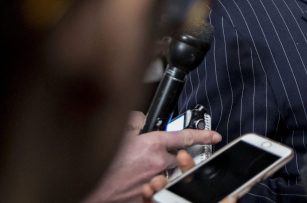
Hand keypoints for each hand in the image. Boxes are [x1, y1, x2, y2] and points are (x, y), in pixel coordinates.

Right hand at [85, 112, 221, 202]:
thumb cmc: (96, 160)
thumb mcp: (115, 131)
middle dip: (178, 156)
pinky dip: (150, 184)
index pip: (185, 136)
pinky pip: (155, 188)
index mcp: (152, 145)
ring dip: (163, 171)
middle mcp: (157, 164)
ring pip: (169, 174)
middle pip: (180, 158)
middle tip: (167, 155)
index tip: (214, 136)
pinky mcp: (145, 197)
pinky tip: (136, 181)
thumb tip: (140, 119)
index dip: (203, 134)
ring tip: (147, 170)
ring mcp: (152, 182)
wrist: (85, 188)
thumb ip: (133, 121)